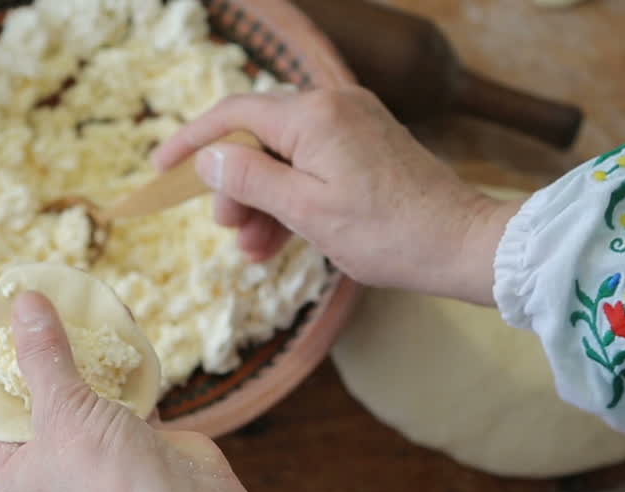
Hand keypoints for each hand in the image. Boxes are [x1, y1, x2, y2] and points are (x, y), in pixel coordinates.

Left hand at [0, 291, 300, 491]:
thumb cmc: (108, 478)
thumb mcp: (63, 411)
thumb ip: (43, 356)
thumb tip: (25, 302)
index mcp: (16, 471)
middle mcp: (53, 463)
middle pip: (37, 397)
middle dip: (41, 352)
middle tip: (38, 304)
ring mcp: (98, 452)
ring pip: (85, 392)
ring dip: (86, 353)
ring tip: (79, 305)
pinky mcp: (139, 441)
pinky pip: (125, 395)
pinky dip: (125, 366)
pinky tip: (123, 329)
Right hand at [153, 86, 520, 305]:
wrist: (462, 245)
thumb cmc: (388, 233)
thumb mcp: (305, 211)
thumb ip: (250, 178)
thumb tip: (209, 156)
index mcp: (314, 115)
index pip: (233, 115)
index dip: (192, 142)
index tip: (162, 170)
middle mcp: (334, 107)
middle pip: (259, 138)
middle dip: (236, 186)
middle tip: (228, 231)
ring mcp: (355, 125)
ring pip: (286, 157)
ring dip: (263, 202)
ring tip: (253, 251)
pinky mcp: (369, 147)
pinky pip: (314, 167)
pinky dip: (293, 200)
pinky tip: (279, 241)